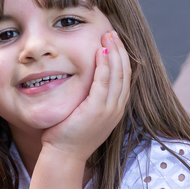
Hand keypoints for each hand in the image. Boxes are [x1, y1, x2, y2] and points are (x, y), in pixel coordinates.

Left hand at [41, 31, 130, 161]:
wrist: (64, 156)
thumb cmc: (67, 135)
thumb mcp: (83, 113)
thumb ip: (87, 97)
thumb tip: (82, 80)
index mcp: (115, 108)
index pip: (124, 76)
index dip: (121, 57)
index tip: (113, 41)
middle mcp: (117, 108)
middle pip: (125, 72)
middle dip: (120, 50)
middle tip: (112, 32)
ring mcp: (109, 110)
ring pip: (117, 75)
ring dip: (114, 53)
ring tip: (108, 36)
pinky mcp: (97, 111)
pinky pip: (104, 83)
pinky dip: (104, 66)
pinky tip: (100, 52)